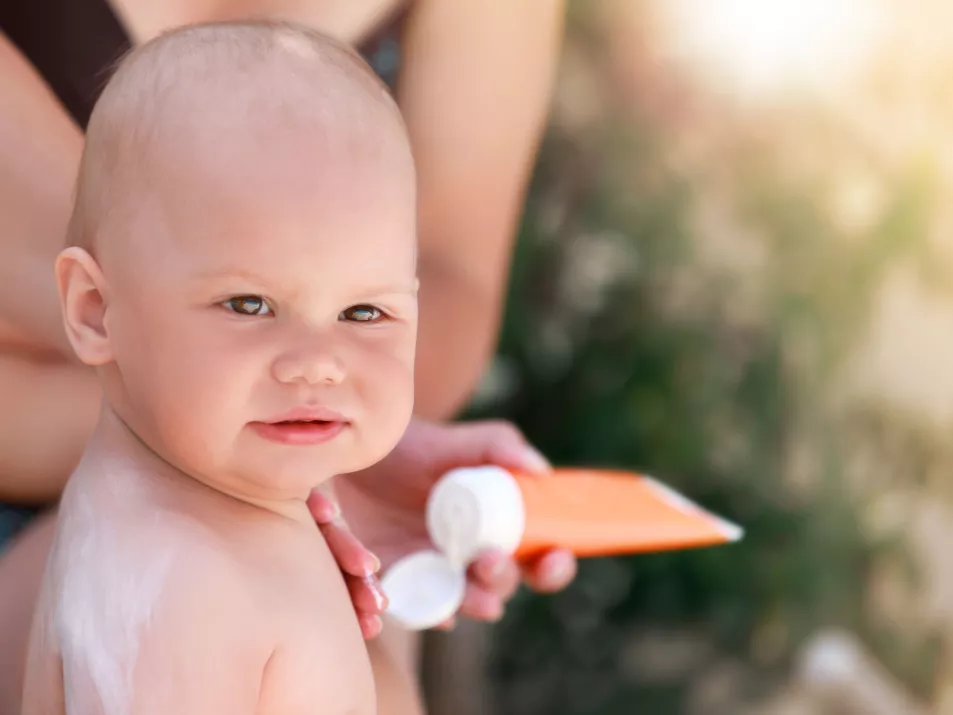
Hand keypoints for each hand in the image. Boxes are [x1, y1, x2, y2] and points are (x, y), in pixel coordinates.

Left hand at [311, 419, 577, 636]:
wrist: (362, 454)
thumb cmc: (421, 448)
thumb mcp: (464, 442)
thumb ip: (502, 447)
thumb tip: (540, 471)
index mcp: (498, 530)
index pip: (538, 560)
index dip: (554, 566)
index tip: (553, 555)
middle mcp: (471, 559)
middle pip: (501, 585)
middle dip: (502, 580)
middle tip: (490, 559)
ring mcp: (435, 573)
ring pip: (462, 602)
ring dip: (472, 603)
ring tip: (477, 599)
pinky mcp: (396, 580)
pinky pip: (414, 607)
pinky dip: (426, 612)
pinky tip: (433, 611)